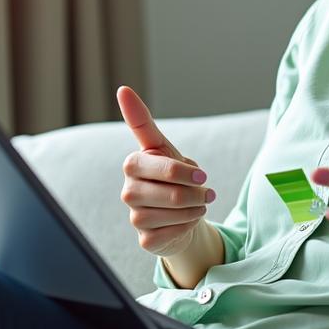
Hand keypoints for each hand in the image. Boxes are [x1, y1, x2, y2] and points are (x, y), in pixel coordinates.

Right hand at [118, 86, 216, 256]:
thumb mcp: (163, 148)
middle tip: (205, 191)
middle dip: (198, 192)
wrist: (178, 213)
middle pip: (175, 193)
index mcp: (133, 164)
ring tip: (196, 204)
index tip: (200, 174)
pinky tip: (183, 221)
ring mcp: (134, 217)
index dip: (186, 172)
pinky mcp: (144, 240)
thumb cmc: (171, 175)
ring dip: (196, 208)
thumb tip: (122, 88)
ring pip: (177, 213)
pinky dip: (189, 226)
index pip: (164, 166)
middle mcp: (128, 191)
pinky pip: (176, 232)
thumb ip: (142, 121)